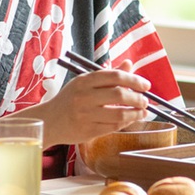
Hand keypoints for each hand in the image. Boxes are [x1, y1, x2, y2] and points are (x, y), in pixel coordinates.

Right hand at [20, 59, 152, 144]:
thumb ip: (108, 75)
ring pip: (119, 114)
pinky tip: (130, 120)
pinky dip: (126, 123)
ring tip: (142, 112)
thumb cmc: (70, 100)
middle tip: (145, 101)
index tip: (146, 85)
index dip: (134, 80)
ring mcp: (85, 115)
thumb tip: (129, 64)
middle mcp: (84, 96)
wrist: (49, 121)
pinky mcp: (87, 131)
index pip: (115, 76)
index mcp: (84, 81)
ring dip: (136, 113)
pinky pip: (113, 127)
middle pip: (119, 94)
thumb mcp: (85, 83)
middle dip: (138, 98)